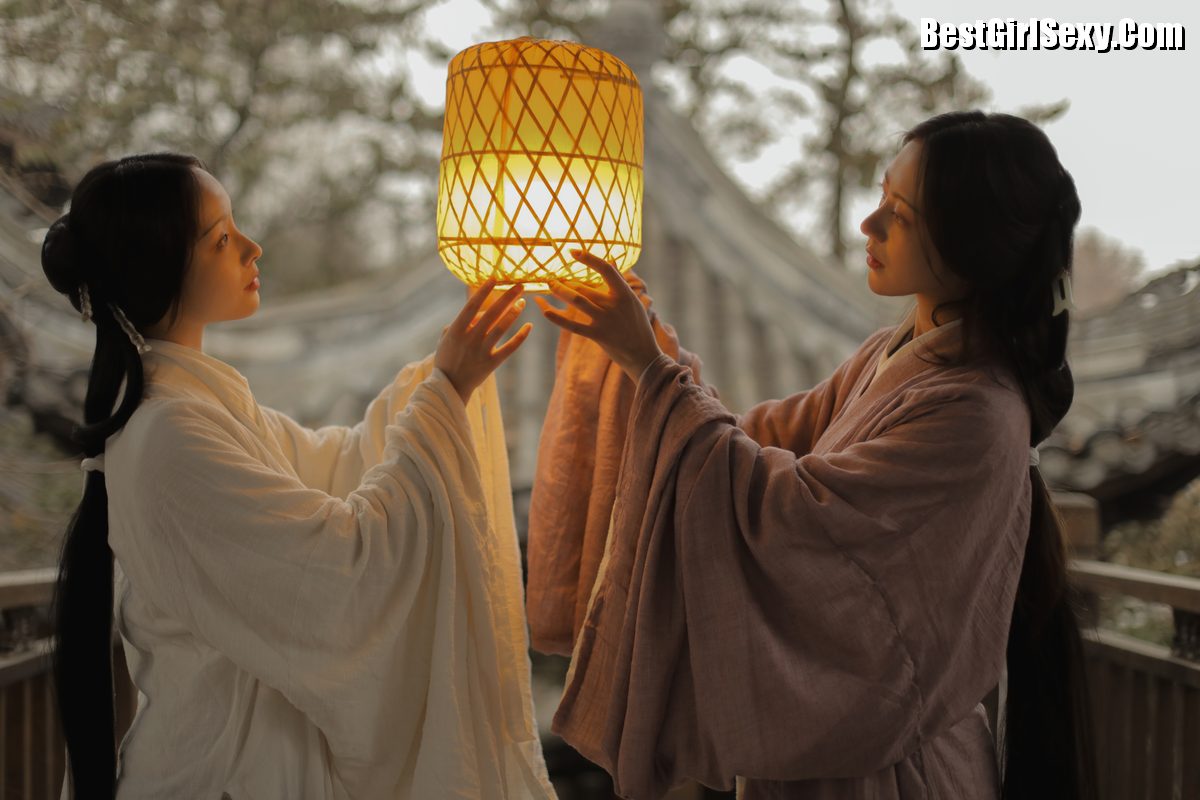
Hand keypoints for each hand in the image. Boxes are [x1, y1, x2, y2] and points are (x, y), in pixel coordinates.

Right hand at [436, 279, 531, 403]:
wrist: (449, 386)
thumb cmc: (447, 358)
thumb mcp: (446, 338)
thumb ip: (461, 322)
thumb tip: (480, 312)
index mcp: (456, 330)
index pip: (472, 306)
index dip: (484, 291)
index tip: (495, 278)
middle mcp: (470, 339)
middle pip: (492, 313)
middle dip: (507, 297)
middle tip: (520, 285)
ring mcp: (481, 351)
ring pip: (502, 328)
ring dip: (514, 313)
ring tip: (523, 302)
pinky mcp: (492, 363)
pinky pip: (510, 348)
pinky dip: (520, 337)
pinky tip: (529, 327)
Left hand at [534, 250, 663, 381]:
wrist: (643, 355)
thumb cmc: (638, 326)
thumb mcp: (633, 302)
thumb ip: (621, 282)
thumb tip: (613, 260)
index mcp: (624, 293)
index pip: (606, 269)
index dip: (589, 258)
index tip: (573, 251)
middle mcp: (614, 305)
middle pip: (585, 286)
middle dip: (566, 280)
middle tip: (552, 275)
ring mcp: (605, 320)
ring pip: (578, 300)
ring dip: (560, 291)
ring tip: (549, 284)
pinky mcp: (598, 335)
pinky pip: (574, 326)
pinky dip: (559, 319)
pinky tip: (545, 312)